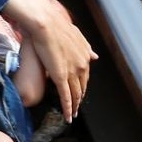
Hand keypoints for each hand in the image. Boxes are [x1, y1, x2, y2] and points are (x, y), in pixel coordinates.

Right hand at [4, 0, 95, 120]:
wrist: (46, 23)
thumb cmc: (55, 25)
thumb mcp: (75, 35)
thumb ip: (85, 47)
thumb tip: (95, 56)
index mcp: (84, 55)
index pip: (85, 75)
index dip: (82, 85)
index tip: (79, 91)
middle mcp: (82, 65)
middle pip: (82, 86)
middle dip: (80, 97)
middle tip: (76, 106)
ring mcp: (72, 72)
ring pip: (75, 94)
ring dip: (74, 106)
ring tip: (72, 115)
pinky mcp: (61, 76)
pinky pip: (66, 97)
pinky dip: (68, 109)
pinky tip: (68, 117)